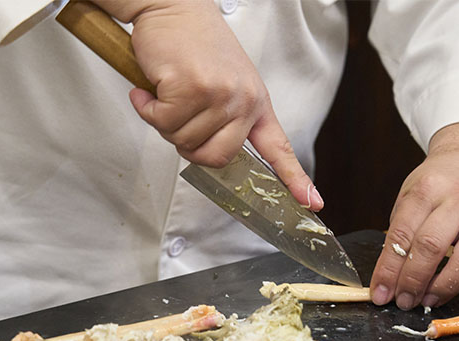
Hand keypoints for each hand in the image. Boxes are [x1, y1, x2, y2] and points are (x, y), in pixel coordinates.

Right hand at [93, 0, 322, 209]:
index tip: (311, 204)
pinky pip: (163, 122)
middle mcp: (243, 100)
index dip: (295, 179)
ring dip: (164, 122)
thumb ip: (225, 120)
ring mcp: (219, 94)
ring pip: (184, 142)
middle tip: (177, 118)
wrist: (173, 7)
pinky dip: (147, 109)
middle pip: (217, 158)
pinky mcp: (191, 87)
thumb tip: (209, 157)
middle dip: (189, 147)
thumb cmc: (195, 46)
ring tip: (166, 92)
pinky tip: (151, 87)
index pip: (279, 148)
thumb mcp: (225, 84)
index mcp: (255, 103)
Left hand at [369, 122, 458, 309]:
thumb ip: (401, 233)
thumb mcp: (411, 196)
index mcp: (428, 187)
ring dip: (443, 287)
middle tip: (402, 301)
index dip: (389, 268)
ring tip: (424, 300)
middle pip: (432, 246)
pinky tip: (444, 290)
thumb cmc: (438, 184)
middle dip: (413, 280)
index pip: (403, 234)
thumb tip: (389, 279)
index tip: (380, 292)